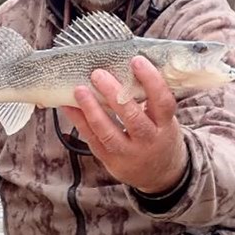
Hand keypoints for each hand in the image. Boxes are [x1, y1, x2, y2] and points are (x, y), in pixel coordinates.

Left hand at [61, 56, 187, 193]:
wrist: (159, 174)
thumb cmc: (159, 134)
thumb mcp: (163, 118)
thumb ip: (149, 98)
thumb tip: (125, 63)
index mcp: (165, 125)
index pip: (162, 102)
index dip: (151, 81)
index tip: (136, 61)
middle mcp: (149, 140)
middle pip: (132, 118)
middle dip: (114, 94)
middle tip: (98, 74)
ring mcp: (128, 153)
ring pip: (108, 132)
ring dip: (91, 109)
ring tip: (79, 90)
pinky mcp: (110, 160)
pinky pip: (92, 140)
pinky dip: (79, 121)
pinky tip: (68, 106)